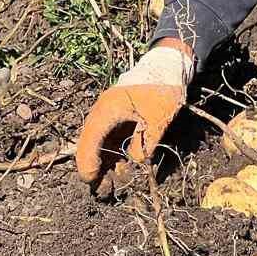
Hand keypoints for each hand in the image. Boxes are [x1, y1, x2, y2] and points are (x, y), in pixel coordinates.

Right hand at [75, 43, 193, 188]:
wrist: (168, 65)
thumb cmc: (162, 89)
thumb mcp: (157, 120)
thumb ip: (143, 145)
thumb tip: (133, 168)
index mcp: (107, 110)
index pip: (89, 140)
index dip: (88, 163)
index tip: (93, 181)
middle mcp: (103, 112)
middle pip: (90, 144)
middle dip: (95, 168)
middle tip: (105, 190)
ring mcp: (109, 114)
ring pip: (98, 144)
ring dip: (104, 164)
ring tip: (114, 184)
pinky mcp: (118, 116)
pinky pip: (109, 139)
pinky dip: (112, 155)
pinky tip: (121, 169)